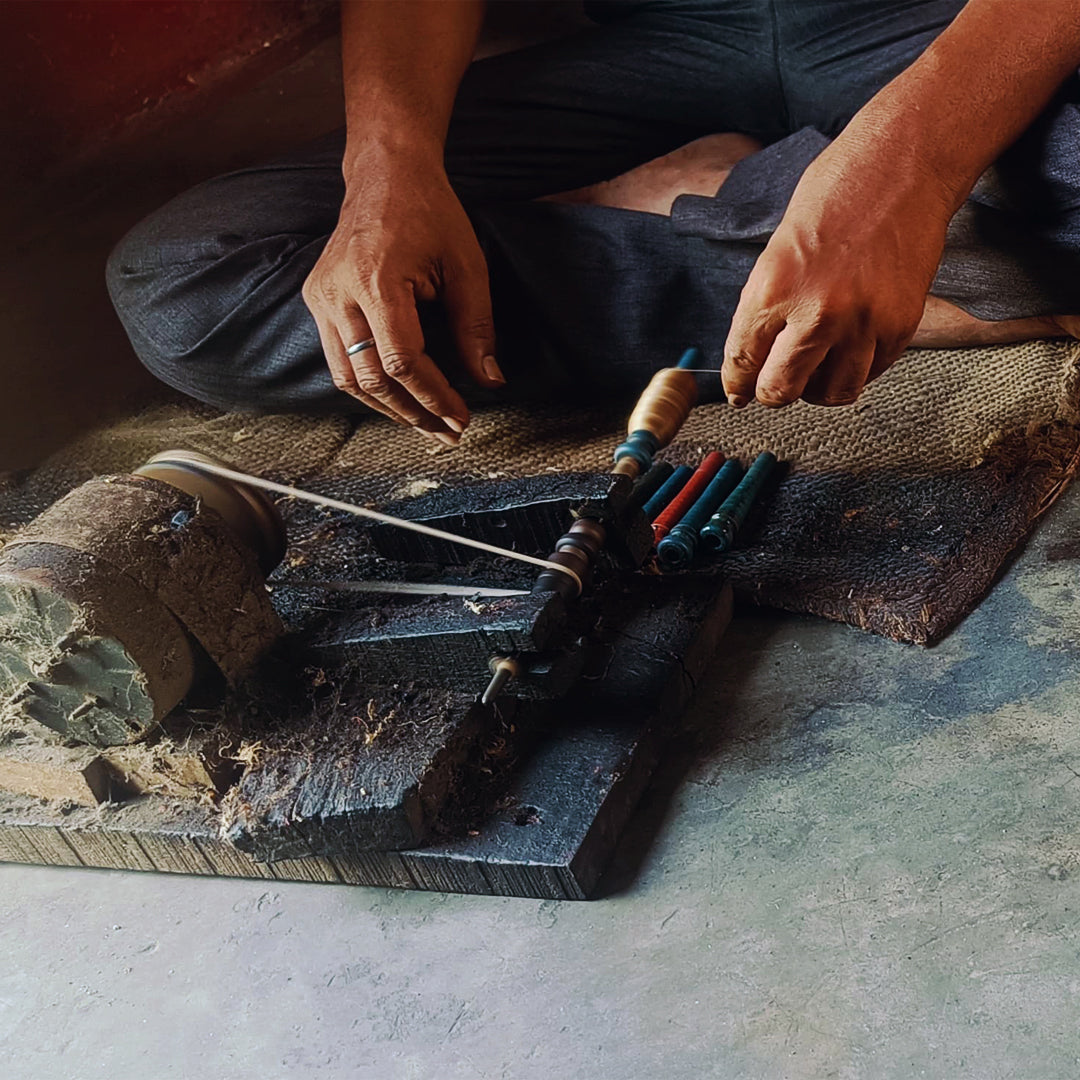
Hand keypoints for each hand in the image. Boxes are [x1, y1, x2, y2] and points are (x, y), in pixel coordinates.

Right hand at [302, 144, 503, 440]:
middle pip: (371, 379)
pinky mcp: (316, 299)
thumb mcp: (467, 266)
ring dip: (388, 409)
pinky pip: (338, 360)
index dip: (434, 397)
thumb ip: (477, 327)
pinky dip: (369, 386)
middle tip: (447, 432)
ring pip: (347, 378)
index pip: (403, 361)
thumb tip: (490, 381)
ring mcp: (321, 297)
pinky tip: (399, 399)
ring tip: (425, 424)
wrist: (385, 174)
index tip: (461, 417)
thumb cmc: (431, 214)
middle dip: (413, 413)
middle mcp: (339, 292)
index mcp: (377, 280)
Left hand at [721, 133, 954, 408]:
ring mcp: (862, 323)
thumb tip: (753, 357)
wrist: (903, 165)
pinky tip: (849, 348)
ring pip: (831, 393)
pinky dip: (856, 369)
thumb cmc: (836, 195)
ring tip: (816, 370)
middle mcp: (816, 313)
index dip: (739, 384)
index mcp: (773, 289)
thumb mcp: (777, 250)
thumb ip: (765, 306)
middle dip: (773, 393)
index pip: (744, 361)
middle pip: (782, 390)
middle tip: (775, 384)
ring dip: (817, 389)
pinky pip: (870, 373)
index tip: (740, 393)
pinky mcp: (899, 326)